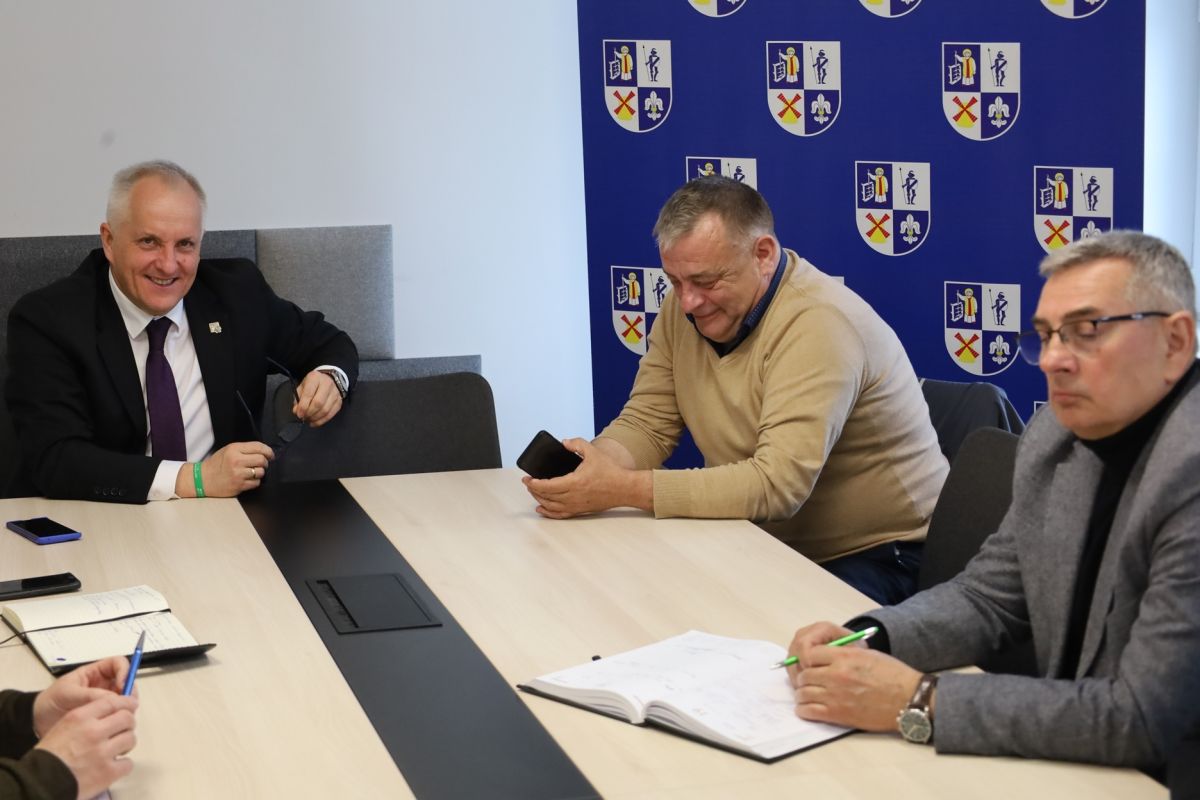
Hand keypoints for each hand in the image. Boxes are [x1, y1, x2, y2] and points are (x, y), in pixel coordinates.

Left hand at [33, 657, 129, 736]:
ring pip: (125, 698)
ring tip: (119, 716)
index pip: (118, 664)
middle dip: (129, 691)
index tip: (123, 685)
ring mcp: (104, 700)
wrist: (37, 722)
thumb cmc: (49, 702)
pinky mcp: (103, 715)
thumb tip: (114, 698)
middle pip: (127, 681)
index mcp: (94, 673)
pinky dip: (120, 717)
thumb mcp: (68, 694)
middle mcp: (103, 685)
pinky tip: (115, 723)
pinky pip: (118, 713)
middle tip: (126, 704)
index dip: (125, 671)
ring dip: (126, 706)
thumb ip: (91, 695)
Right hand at [35, 694, 137, 799]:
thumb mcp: (62, 727)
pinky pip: (128, 763)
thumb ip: (86, 718)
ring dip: (125, 744)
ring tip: (115, 751)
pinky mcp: (108, 772)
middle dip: (127, 724)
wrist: (39, 784)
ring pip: (130, 739)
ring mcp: (103, 752)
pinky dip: (122, 766)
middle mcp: (93, 731)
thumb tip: (110, 714)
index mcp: (80, 718)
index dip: (125, 703)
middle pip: (127, 718)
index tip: (130, 705)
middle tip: (122, 731)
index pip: (112, 702)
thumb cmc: (47, 758)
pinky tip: (112, 767)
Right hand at [198, 441, 274, 496]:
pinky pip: (256, 483)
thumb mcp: (228, 450)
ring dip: (260, 472)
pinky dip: (255, 481)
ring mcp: (238, 474)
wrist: (203, 479)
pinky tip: (247, 479)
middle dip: (265, 462)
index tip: (270, 455)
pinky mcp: (239, 485)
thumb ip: (245, 449)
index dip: (268, 451)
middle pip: (262, 460)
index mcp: (234, 449)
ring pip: (261, 472)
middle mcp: (236, 461)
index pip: (259, 447)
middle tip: (262, 464)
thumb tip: (265, 452)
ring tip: (252, 472)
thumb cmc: (217, 464)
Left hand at [294, 370, 342, 426]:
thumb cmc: (314, 383)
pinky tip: (315, 422)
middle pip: (318, 403)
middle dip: (309, 413)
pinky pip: (331, 414)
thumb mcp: (302, 386)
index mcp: (315, 378)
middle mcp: (327, 384)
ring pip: (325, 410)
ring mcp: (335, 393)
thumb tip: (297, 411)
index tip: (299, 414)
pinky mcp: (339, 401)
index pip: (309, 394)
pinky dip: (322, 420)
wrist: (329, 379)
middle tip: (304, 417)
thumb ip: (298, 398)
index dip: (303, 406)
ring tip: (309, 419)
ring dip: (315, 418)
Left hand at [521, 438, 651, 518]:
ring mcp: (576, 505)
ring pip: (551, 506)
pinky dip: (548, 513)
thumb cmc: (610, 472)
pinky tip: (541, 509)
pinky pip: (560, 514)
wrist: (624, 488)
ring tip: (533, 492)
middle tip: (528, 482)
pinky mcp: (580, 510)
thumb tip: (564, 442)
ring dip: (539, 499)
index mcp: (574, 482)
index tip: (527, 478)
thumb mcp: (593, 452)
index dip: (534, 483)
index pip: (547, 486)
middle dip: (534, 489)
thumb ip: (577, 444)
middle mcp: (573, 496)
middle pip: (546, 496)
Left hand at [789, 628, 921, 731]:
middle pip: (804, 675)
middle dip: (805, 678)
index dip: (808, 659)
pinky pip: (808, 711)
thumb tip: (823, 655)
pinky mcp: (838, 714)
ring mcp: (835, 696)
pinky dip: (804, 710)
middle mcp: (836, 675)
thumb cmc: (893, 675)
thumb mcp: (867, 654)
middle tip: (809, 682)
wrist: (908, 699)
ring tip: (809, 695)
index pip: (810, 653)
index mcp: (844, 657)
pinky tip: (808, 708)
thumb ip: (843, 653)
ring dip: (803, 694)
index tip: (810, 664)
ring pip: (803, 693)